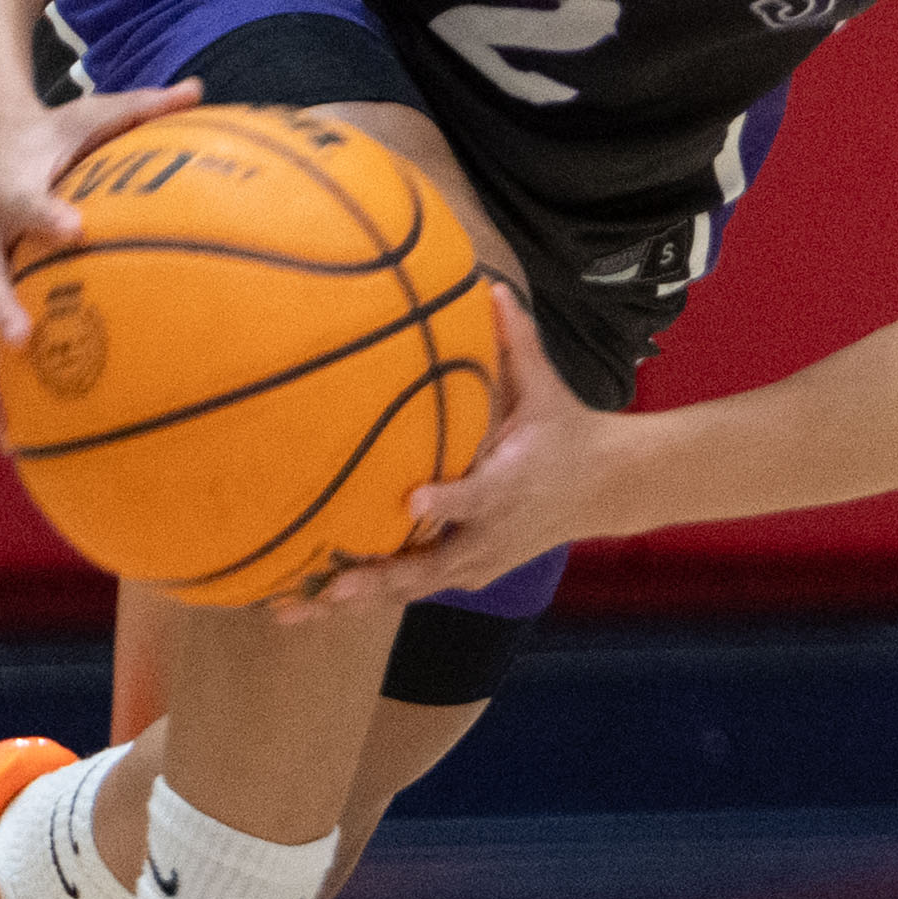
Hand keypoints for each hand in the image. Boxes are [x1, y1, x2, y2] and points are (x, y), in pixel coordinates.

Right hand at [0, 75, 200, 447]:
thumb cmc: (53, 132)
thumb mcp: (93, 113)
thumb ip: (144, 106)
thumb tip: (201, 88)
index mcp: (11, 184)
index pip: (26, 199)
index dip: (46, 214)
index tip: (73, 230)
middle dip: (0, 304)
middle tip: (23, 338)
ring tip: (1, 430)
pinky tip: (6, 436)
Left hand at [281, 286, 630, 612]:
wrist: (605, 489)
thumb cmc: (566, 433)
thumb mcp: (547, 390)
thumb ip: (517, 344)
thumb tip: (493, 288)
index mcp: (509, 485)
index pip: (478, 497)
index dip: (447, 501)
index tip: (413, 501)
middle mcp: (490, 534)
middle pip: (430, 568)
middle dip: (377, 580)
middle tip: (327, 587)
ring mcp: (478, 562)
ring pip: (412, 590)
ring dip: (356, 600)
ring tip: (292, 610)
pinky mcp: (467, 575)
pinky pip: (414, 590)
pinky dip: (368, 599)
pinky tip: (314, 603)